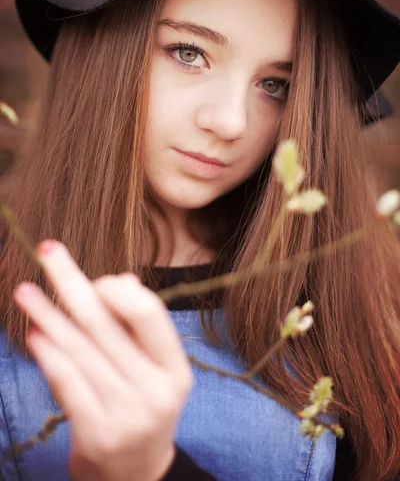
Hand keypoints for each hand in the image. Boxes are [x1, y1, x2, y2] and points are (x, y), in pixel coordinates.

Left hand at [13, 240, 192, 480]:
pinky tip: (34, 332)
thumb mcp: (154, 369)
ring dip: (48, 314)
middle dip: (72, 283)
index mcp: (176, 369)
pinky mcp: (97, 434)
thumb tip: (120, 279)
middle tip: (47, 251)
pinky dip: (48, 353)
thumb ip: (138, 326)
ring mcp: (127, 414)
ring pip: (79, 350)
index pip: (149, 315)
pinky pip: (67, 381)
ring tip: (24, 290)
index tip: (93, 277)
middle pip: (105, 325)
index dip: (117, 290)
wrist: (136, 475)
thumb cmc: (143, 407)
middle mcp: (156, 390)